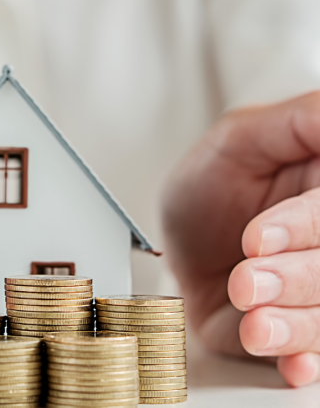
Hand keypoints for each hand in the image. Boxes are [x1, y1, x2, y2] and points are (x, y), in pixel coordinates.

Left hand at [162, 91, 319, 386]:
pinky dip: (307, 361)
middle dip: (298, 278)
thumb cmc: (211, 181)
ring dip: (300, 324)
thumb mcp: (242, 136)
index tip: (256, 237)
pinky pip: (315, 355)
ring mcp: (313, 290)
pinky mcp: (294, 332)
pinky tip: (294, 364)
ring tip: (255, 320)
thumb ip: (304, 120)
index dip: (306, 226)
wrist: (178, 233)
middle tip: (247, 277)